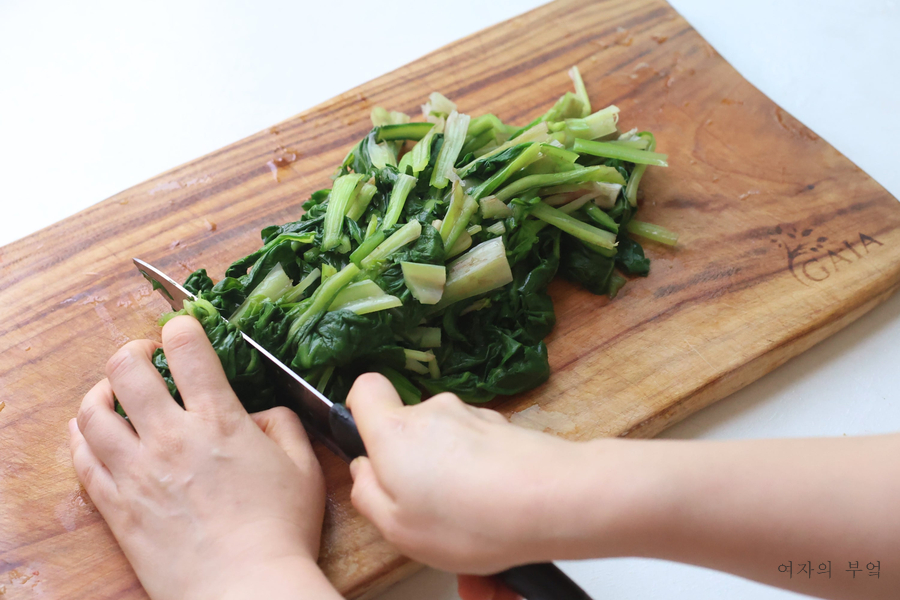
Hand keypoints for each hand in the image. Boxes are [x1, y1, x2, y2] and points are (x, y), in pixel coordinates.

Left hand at [69, 316, 338, 599]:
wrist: (244, 589)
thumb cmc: (280, 530)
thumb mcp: (304, 467)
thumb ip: (283, 425)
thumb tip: (259, 411)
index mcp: (218, 421)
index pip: (187, 350)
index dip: (182, 327)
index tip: (183, 329)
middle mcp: (170, 438)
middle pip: (126, 370)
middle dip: (132, 351)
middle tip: (144, 356)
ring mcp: (136, 472)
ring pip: (93, 412)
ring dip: (100, 390)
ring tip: (113, 391)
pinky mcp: (116, 507)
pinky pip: (81, 459)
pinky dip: (81, 436)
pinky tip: (92, 431)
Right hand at [345, 373, 588, 574]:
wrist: (553, 500)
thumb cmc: (471, 518)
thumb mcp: (397, 527)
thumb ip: (368, 494)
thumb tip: (364, 470)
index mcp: (395, 432)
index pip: (365, 388)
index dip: (360, 413)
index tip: (370, 449)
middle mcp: (433, 413)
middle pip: (410, 431)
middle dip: (415, 469)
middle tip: (428, 512)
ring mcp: (474, 417)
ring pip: (449, 449)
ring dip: (454, 484)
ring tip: (471, 530)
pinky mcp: (505, 429)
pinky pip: (481, 457)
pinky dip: (483, 483)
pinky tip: (496, 520)